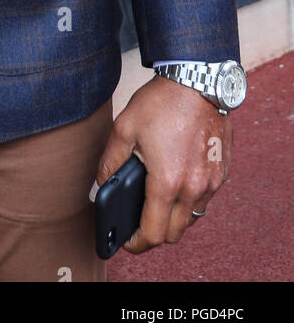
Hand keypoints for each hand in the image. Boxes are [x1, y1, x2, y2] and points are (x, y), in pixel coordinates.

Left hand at [96, 75, 231, 252]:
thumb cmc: (160, 103)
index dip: (137, 243)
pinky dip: (191, 198)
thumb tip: (101, 186)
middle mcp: (194, 188)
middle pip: (175, 233)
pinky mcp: (223, 170)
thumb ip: (110, 163)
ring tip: (157, 197)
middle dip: (156, 233)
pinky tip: (178, 178)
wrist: (197, 79)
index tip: (127, 240)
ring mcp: (212, 181)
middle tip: (140, 220)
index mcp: (167, 182)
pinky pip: (206, 198)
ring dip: (175, 215)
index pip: (153, 233)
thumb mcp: (124, 129)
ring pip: (193, 217)